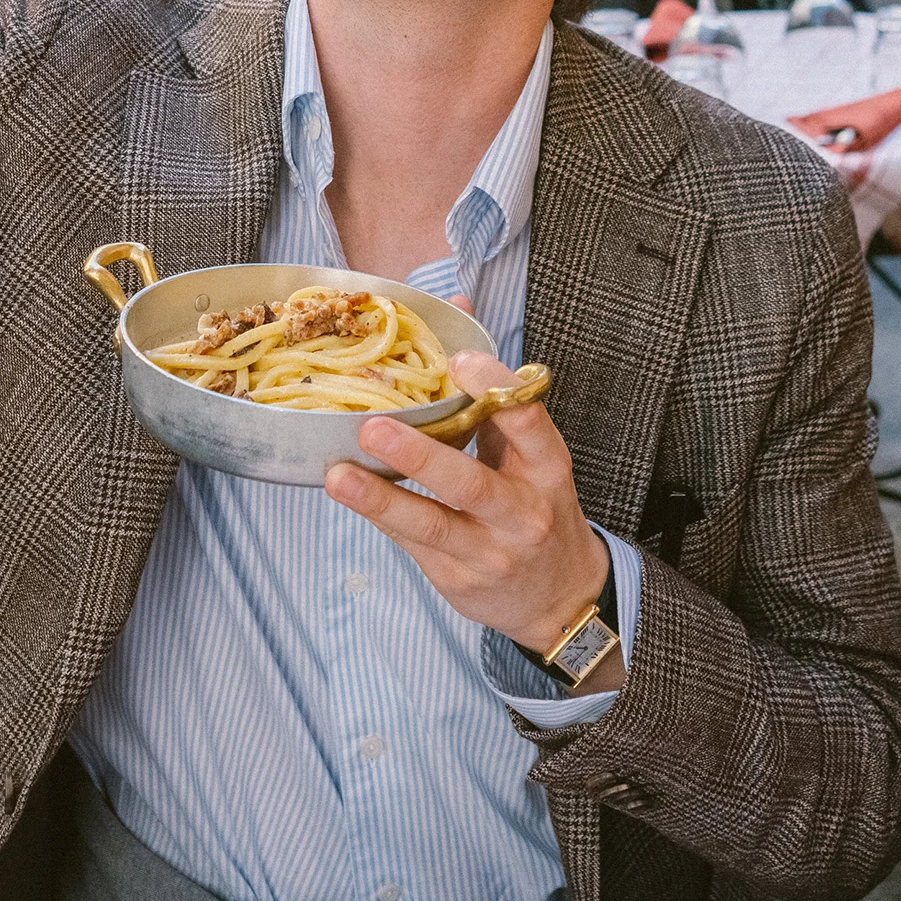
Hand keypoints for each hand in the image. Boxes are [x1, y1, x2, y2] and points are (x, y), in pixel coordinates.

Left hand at [324, 348, 610, 657]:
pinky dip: (378, 515)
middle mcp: (522, 511)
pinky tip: (347, 491)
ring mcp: (488, 550)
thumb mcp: (531, 450)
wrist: (561, 596)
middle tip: (373, 427)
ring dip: (380, 499)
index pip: (528, 421)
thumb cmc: (536, 502)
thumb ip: (492, 385)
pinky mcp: (457, 578)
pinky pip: (411, 543)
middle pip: (471, 482)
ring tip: (338, 476)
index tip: (457, 359)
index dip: (494, 387)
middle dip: (420, 456)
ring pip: (431, 524)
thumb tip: (457, 303)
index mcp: (546, 467)